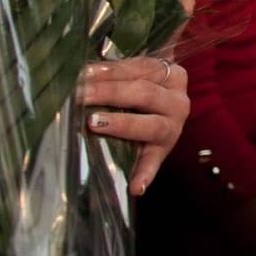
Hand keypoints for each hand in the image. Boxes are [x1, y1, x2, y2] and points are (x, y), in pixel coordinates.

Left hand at [78, 56, 189, 195]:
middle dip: (109, 93)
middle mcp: (177, 101)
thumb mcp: (136, 74)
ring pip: (149, 125)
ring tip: (94, 124)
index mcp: (172, 76)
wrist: (163, 108)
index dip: (110, 70)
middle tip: (80, 96)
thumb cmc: (141, 87)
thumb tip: (77, 71)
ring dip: (121, 125)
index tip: (83, 73)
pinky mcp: (163, 152)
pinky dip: (144, 175)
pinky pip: (153, 163)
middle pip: (144, 94)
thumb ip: (114, 71)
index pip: (141, 69)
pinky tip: (134, 187)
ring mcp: (173, 128)